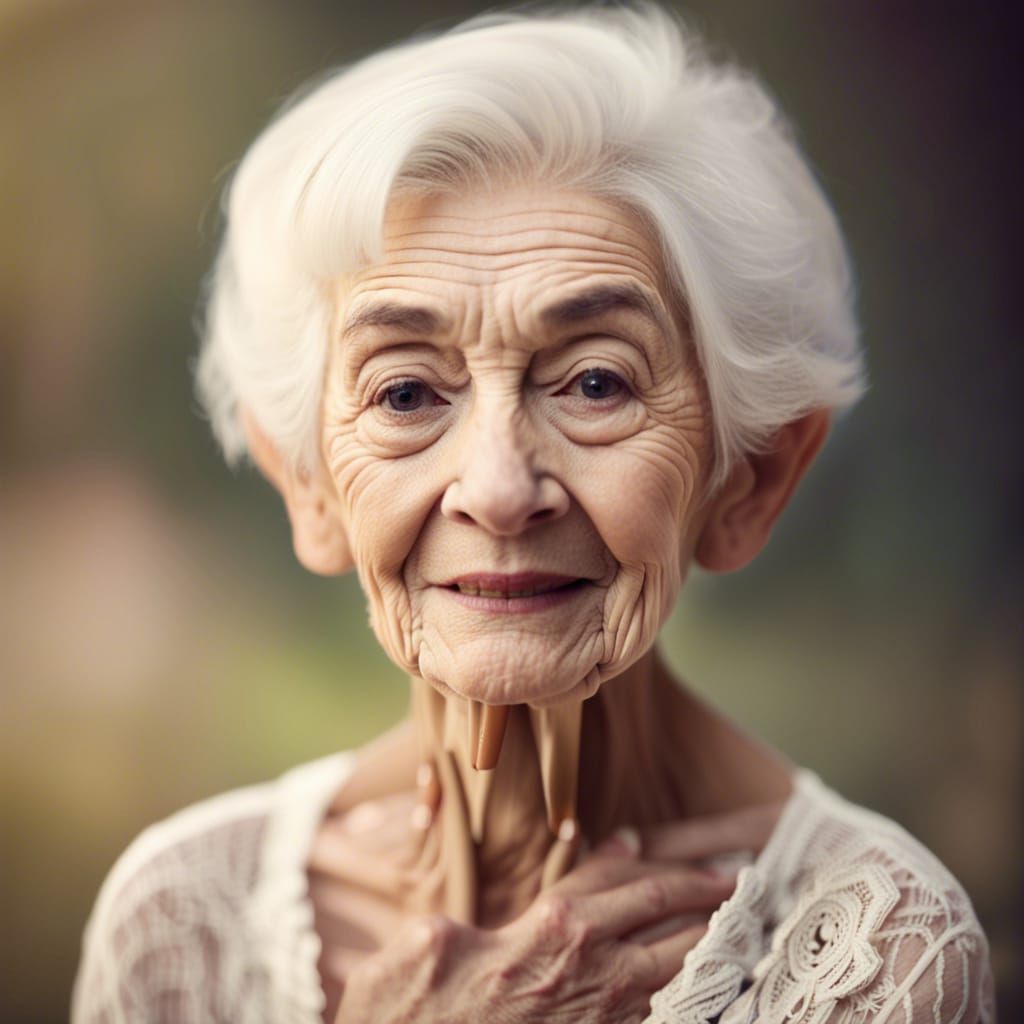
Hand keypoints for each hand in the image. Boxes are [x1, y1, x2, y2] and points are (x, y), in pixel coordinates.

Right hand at [335, 846, 735, 1022]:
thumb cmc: (422, 1007)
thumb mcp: (437, 937)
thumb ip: (516, 892)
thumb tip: (602, 854)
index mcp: (552, 925)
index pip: (629, 880)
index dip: (666, 865)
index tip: (696, 859)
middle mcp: (589, 965)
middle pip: (666, 917)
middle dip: (709, 897)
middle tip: (745, 883)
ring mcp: (604, 1013)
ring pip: (678, 966)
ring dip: (714, 942)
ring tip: (744, 926)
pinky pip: (664, 1013)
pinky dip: (692, 995)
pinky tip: (710, 989)